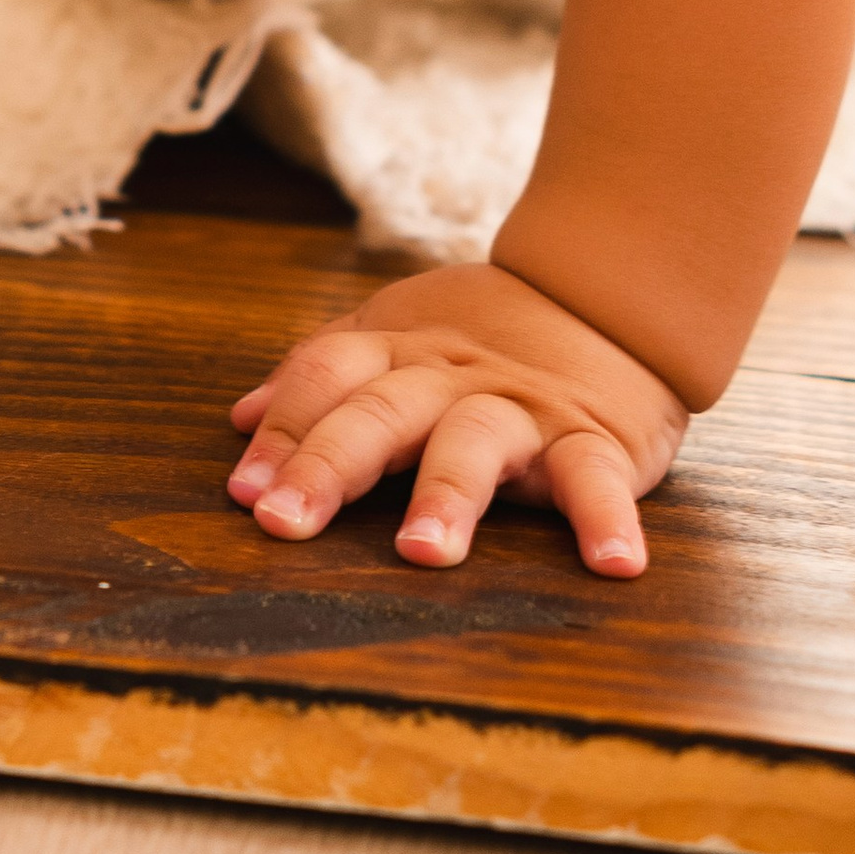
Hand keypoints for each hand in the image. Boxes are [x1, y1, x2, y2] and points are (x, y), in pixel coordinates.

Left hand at [226, 262, 688, 577]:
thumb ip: (325, 374)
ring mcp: (521, 406)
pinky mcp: (593, 436)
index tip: (245, 491)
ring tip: (421, 550)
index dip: (283, 428)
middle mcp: (451, 376)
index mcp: (400, 351)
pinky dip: (605, 517)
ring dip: (447, 493)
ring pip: (475, 440)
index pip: (327, 375)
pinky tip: (613, 564)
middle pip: (381, 411)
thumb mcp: (398, 332)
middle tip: (284, 522)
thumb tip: (241, 419)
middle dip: (328, 464)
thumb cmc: (490, 330)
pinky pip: (596, 476)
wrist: (607, 289)